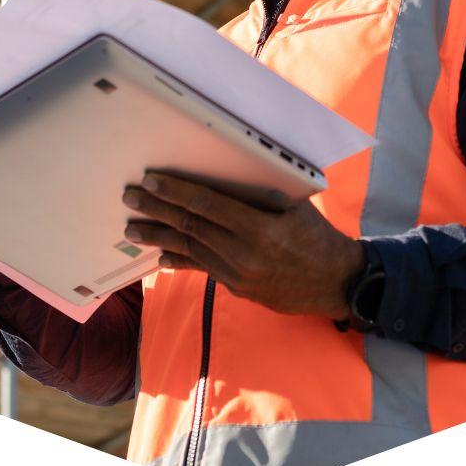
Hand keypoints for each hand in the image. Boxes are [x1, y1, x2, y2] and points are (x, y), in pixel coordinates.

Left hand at [122, 171, 365, 319]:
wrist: (336, 283)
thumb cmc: (317, 235)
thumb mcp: (294, 207)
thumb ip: (259, 196)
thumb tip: (222, 176)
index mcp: (260, 229)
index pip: (207, 205)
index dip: (176, 192)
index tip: (152, 181)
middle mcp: (244, 254)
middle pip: (191, 227)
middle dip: (157, 211)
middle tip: (130, 198)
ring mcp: (238, 276)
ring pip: (191, 250)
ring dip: (159, 238)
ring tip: (132, 228)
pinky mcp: (237, 288)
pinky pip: (203, 269)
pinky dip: (179, 260)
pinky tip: (160, 257)